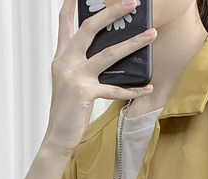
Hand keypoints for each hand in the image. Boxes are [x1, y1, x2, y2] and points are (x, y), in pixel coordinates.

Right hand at [45, 0, 156, 154]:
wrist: (57, 136)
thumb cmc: (67, 111)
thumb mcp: (69, 82)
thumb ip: (81, 65)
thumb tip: (106, 54)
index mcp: (61, 58)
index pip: (65, 24)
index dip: (71, 5)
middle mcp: (66, 62)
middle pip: (89, 29)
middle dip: (111, 13)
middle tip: (131, 3)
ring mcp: (75, 77)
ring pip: (108, 54)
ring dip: (132, 43)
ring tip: (150, 35)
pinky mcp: (85, 93)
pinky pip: (114, 88)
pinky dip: (133, 89)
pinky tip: (147, 87)